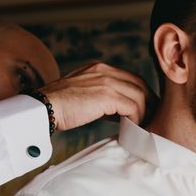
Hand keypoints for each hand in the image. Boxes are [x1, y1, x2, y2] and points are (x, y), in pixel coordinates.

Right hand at [39, 62, 154, 130]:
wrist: (43, 108)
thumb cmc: (60, 107)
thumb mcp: (84, 95)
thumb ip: (103, 98)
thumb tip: (122, 113)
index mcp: (99, 68)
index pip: (131, 77)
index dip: (142, 93)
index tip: (147, 108)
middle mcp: (104, 71)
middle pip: (139, 83)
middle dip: (149, 101)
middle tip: (153, 118)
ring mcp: (106, 81)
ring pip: (139, 95)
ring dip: (144, 112)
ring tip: (142, 126)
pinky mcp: (106, 95)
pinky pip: (132, 106)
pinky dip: (136, 118)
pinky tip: (132, 127)